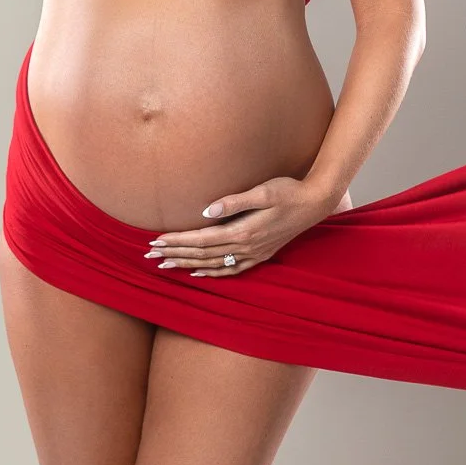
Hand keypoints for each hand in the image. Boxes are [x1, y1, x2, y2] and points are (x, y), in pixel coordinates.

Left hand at [144, 176, 345, 276]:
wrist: (316, 203)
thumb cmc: (289, 191)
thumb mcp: (263, 191)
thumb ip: (234, 202)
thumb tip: (205, 210)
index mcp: (243, 231)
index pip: (201, 240)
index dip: (177, 241)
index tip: (155, 241)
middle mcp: (246, 247)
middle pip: (202, 254)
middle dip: (174, 254)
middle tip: (149, 255)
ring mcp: (253, 254)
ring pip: (212, 264)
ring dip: (187, 264)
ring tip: (165, 264)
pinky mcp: (260, 254)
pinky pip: (231, 269)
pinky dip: (212, 273)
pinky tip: (197, 273)